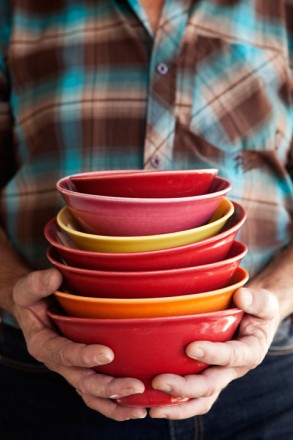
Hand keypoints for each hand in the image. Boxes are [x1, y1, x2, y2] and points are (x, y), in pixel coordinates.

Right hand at [12, 268, 146, 420]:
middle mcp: (59, 362)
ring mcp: (73, 369)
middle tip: (135, 385)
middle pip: (81, 382)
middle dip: (108, 387)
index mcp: (43, 344)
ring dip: (115, 403)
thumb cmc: (34, 298)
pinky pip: (98, 393)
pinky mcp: (85, 369)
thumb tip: (55, 277)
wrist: (36, 309)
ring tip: (139, 408)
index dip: (83, 356)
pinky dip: (116, 403)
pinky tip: (137, 406)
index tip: (107, 354)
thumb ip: (38, 283)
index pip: (63, 354)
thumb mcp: (28, 288)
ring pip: (91, 394)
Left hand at [149, 287, 279, 419]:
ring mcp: (218, 376)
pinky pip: (192, 397)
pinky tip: (153, 404)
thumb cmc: (258, 310)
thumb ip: (257, 301)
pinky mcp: (205, 376)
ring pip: (200, 399)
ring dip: (177, 403)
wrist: (254, 320)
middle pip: (211, 385)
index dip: (213, 354)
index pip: (232, 356)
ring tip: (153, 407)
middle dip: (185, 387)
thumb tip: (240, 297)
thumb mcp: (266, 303)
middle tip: (159, 381)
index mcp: (250, 352)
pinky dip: (174, 404)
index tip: (191, 348)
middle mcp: (233, 370)